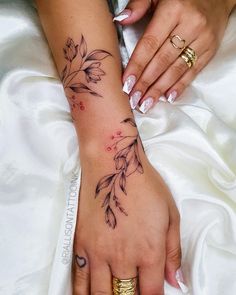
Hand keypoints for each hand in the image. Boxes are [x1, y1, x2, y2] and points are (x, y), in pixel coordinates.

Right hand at [72, 144, 184, 293]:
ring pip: (100, 294)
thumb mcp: (170, 214)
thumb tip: (176, 281)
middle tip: (132, 290)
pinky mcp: (81, 244)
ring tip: (113, 293)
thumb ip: (173, 251)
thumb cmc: (144, 185)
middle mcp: (122, 258)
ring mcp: (98, 252)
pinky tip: (89, 294)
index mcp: (148, 252)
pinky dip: (83, 293)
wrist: (112, 165)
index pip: (151, 293)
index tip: (151, 294)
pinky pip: (79, 280)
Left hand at [114, 0, 233, 111]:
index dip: (137, 66)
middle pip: (162, 60)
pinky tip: (168, 98)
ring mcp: (203, 40)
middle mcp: (190, 25)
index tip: (126, 83)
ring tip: (146, 103)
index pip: (150, 44)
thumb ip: (139, 4)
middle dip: (146, 83)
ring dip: (159, 89)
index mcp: (173, 10)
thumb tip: (121, 20)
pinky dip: (180, 86)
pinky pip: (193, 71)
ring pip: (177, 69)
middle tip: (133, 99)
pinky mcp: (210, 50)